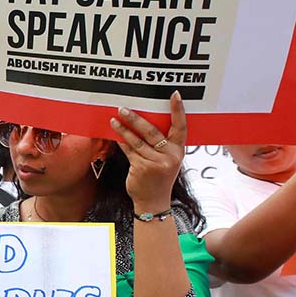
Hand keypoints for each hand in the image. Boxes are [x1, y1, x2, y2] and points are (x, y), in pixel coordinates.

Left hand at [110, 92, 186, 212]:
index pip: (181, 127)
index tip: (175, 95)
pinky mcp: (142, 168)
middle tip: (124, 108)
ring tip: (114, 119)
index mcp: (178, 151)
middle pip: (152, 131)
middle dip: (136, 119)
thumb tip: (145, 122)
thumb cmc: (158, 178)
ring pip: (137, 140)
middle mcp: (170, 156)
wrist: (153, 202)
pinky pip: (129, 150)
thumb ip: (162, 145)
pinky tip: (115, 135)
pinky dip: (121, 142)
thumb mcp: (167, 161)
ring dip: (123, 129)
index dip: (178, 110)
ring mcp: (156, 163)